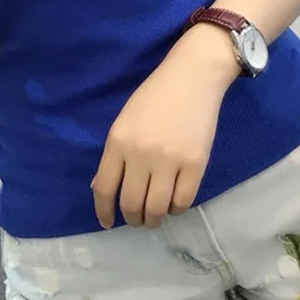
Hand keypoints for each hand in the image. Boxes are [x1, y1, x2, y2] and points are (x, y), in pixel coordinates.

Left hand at [92, 23, 239, 229]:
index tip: (107, 222)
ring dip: (153, 219)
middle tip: (136, 218)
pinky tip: (173, 203)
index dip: (103, 211)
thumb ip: (115, 154)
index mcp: (118, 141)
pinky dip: (175, 208)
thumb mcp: (125, 120)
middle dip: (132, 218)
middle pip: (131, 203)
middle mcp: (141, 153)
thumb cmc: (155, 96)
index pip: (104, 188)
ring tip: (154, 216)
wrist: (191, 77)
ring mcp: (170, 160)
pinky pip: (182, 201)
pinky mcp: (196, 164)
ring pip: (156, 209)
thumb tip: (103, 190)